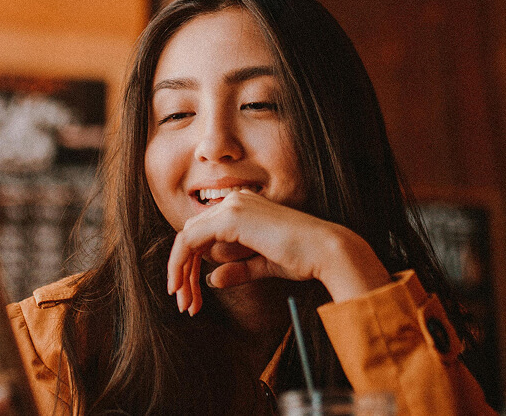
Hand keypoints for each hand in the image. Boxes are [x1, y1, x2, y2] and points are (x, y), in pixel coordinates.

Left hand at [166, 190, 390, 314]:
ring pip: (187, 239)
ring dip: (180, 273)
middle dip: (182, 272)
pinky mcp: (230, 218)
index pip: (205, 233)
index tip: (191, 295)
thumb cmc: (303, 258)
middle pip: (192, 236)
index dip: (191, 264)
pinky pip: (190, 241)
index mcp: (244, 206)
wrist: (325, 252)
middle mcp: (235, 201)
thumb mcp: (263, 265)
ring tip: (185, 303)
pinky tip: (182, 287)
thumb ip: (238, 268)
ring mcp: (232, 206)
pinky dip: (180, 264)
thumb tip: (212, 279)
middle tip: (184, 304)